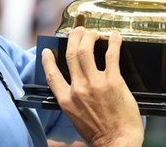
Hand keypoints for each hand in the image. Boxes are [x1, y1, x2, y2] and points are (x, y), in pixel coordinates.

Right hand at [42, 28, 142, 146]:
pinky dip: (113, 42)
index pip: (51, 75)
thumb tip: (74, 85)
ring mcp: (95, 84)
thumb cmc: (99, 134)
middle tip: (79, 31)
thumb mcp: (76, 117)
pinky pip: (111, 55)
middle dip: (74, 37)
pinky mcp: (113, 81)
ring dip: (90, 36)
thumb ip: (72, 100)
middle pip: (71, 53)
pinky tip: (115, 37)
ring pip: (86, 49)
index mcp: (67, 100)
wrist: (118, 143)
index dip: (47, 60)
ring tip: (95, 33)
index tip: (48, 51)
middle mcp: (78, 89)